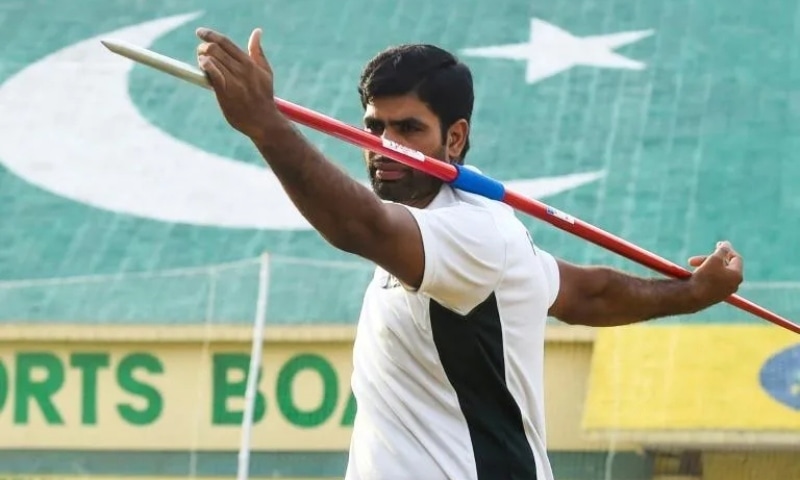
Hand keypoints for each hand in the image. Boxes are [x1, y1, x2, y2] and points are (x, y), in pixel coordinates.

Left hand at [196, 27, 279, 141]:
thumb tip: (257, 31)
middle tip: (201, 53)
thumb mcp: (265, 72)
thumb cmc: (264, 96)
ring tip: (202, 63)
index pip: (226, 42)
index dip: (210, 34)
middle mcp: (241, 69)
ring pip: (211, 58)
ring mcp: (233, 80)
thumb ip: (258, 51)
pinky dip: (205, 65)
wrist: (264, 121)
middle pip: (215, 48)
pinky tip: (203, 66)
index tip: (200, 32)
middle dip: (203, 48)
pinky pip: (212, 73)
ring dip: (202, 57)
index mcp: (249, 62)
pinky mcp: (226, 92)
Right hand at [687, 240, 743, 307]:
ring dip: (706, 266)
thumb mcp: (714, 259)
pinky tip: (694, 274)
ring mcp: (725, 291)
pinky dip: (705, 275)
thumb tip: (727, 244)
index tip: (717, 244)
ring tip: (692, 265)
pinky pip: (713, 281)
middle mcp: (733, 284)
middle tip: (696, 257)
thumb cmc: (705, 277)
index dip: (727, 250)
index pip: (736, 258)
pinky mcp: (715, 296)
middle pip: (725, 266)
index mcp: (737, 275)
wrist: (692, 297)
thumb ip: (722, 250)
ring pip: (717, 273)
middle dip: (710, 259)